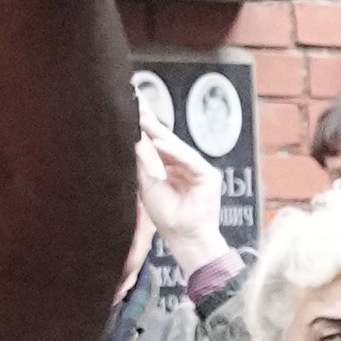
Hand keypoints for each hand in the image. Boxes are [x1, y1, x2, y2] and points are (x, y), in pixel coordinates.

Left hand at [133, 122, 237, 277]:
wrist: (184, 238)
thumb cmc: (167, 217)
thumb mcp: (147, 185)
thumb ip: (142, 162)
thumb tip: (132, 138)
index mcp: (170, 167)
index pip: (156, 142)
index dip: (145, 126)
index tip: (133, 107)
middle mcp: (184, 165)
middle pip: (166, 139)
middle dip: (152, 121)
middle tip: (138, 102)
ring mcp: (197, 170)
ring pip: (177, 148)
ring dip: (159, 134)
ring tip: (143, 121)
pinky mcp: (208, 176)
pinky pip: (189, 160)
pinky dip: (174, 152)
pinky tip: (159, 143)